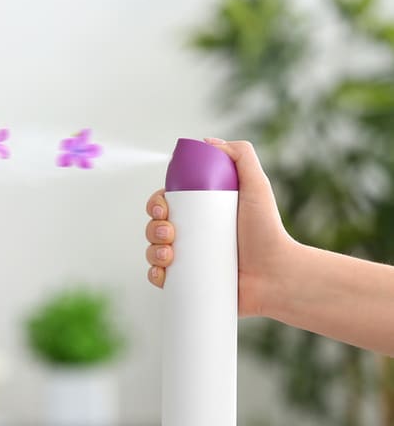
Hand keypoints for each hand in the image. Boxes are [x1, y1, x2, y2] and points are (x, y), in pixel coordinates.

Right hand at [145, 139, 295, 316]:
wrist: (275, 274)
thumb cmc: (268, 231)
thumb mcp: (256, 186)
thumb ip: (240, 155)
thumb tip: (207, 141)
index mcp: (199, 212)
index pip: (166, 203)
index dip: (156, 204)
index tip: (162, 208)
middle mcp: (191, 235)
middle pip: (155, 226)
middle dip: (152, 228)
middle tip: (169, 233)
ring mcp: (188, 260)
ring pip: (153, 252)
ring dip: (151, 251)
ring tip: (169, 255)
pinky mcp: (187, 283)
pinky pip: (159, 279)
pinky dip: (154, 275)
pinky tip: (163, 273)